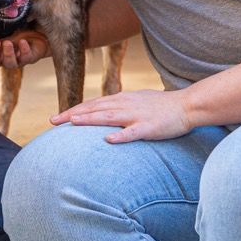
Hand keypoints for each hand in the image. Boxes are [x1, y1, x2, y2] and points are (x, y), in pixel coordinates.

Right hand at [0, 29, 48, 70]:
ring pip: (8, 64)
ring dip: (7, 53)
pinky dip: (24, 50)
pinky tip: (23, 42)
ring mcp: (15, 59)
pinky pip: (25, 58)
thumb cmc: (15, 28)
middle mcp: (0, 58)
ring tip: (9, 42)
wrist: (37, 30)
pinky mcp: (28, 57)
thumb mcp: (0, 25)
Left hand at [52, 90, 193, 143]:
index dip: (73, 110)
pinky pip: (133, 132)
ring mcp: (136, 115)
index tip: (56, 118)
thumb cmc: (160, 106)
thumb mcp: (135, 101)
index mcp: (121, 99)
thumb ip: (118, 106)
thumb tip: (101, 111)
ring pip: (109, 117)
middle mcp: (125, 104)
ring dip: (90, 119)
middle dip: (72, 115)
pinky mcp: (149, 127)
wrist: (187, 106)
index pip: (92, 104)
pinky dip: (120, 136)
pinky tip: (108, 140)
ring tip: (72, 123)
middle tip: (53, 121)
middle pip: (94, 109)